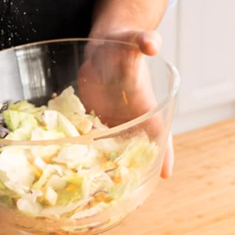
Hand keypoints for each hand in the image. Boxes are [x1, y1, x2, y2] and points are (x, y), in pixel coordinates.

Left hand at [78, 30, 173, 178]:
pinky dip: (82, 148)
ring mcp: (109, 118)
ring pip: (110, 147)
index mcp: (145, 103)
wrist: (106, 42)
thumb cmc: (124, 41)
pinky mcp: (90, 116)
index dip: (163, 153)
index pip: (159, 132)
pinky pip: (87, 136)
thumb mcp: (133, 40)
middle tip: (127, 194)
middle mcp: (129, 116)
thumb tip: (151, 43)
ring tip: (96, 188)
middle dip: (131, 168)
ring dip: (104, 164)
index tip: (165, 175)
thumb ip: (142, 41)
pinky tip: (69, 162)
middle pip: (134, 148)